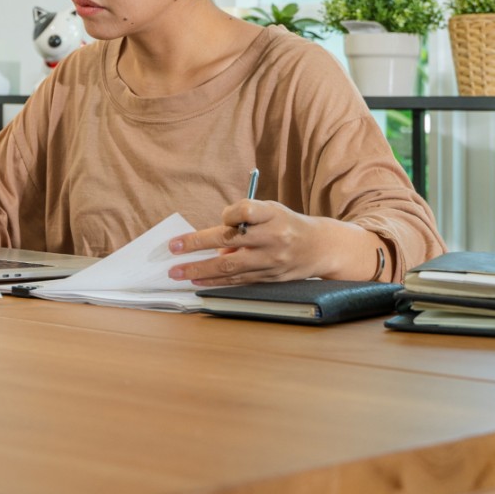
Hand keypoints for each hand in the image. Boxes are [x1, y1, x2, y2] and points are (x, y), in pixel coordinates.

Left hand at [165, 200, 380, 285]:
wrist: (320, 247)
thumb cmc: (287, 224)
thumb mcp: (270, 211)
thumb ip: (243, 219)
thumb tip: (217, 241)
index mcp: (274, 216)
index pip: (246, 211)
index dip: (230, 214)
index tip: (223, 218)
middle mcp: (273, 238)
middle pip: (230, 242)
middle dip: (197, 246)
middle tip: (174, 249)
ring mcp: (271, 261)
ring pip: (230, 268)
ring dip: (201, 271)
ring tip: (178, 272)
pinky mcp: (269, 279)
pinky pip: (238, 281)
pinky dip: (216, 282)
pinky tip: (198, 281)